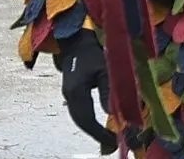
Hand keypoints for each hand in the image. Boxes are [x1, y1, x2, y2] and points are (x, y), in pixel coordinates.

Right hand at [56, 31, 116, 153]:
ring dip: (92, 129)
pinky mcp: (71, 93)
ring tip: (108, 138)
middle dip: (96, 134)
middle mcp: (69, 95)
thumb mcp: (105, 69)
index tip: (114, 141)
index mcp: (76, 91)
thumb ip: (109, 91)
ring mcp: (68, 94)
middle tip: (113, 144)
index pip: (87, 119)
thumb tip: (116, 115)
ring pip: (79, 118)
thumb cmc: (93, 52)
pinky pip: (79, 112)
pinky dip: (89, 121)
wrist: (76, 40)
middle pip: (81, 122)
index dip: (99, 133)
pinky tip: (99, 125)